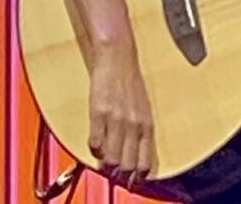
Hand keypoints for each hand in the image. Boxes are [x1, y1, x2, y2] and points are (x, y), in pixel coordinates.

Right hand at [87, 45, 155, 188]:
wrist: (118, 58)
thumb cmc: (131, 82)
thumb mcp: (144, 108)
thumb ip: (141, 130)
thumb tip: (136, 152)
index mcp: (146, 124)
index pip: (144, 161)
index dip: (138, 176)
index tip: (133, 181)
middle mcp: (133, 125)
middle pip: (127, 164)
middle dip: (121, 174)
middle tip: (115, 174)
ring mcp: (115, 120)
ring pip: (110, 158)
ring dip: (106, 163)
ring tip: (104, 160)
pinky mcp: (98, 114)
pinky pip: (94, 143)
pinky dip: (94, 149)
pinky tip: (95, 145)